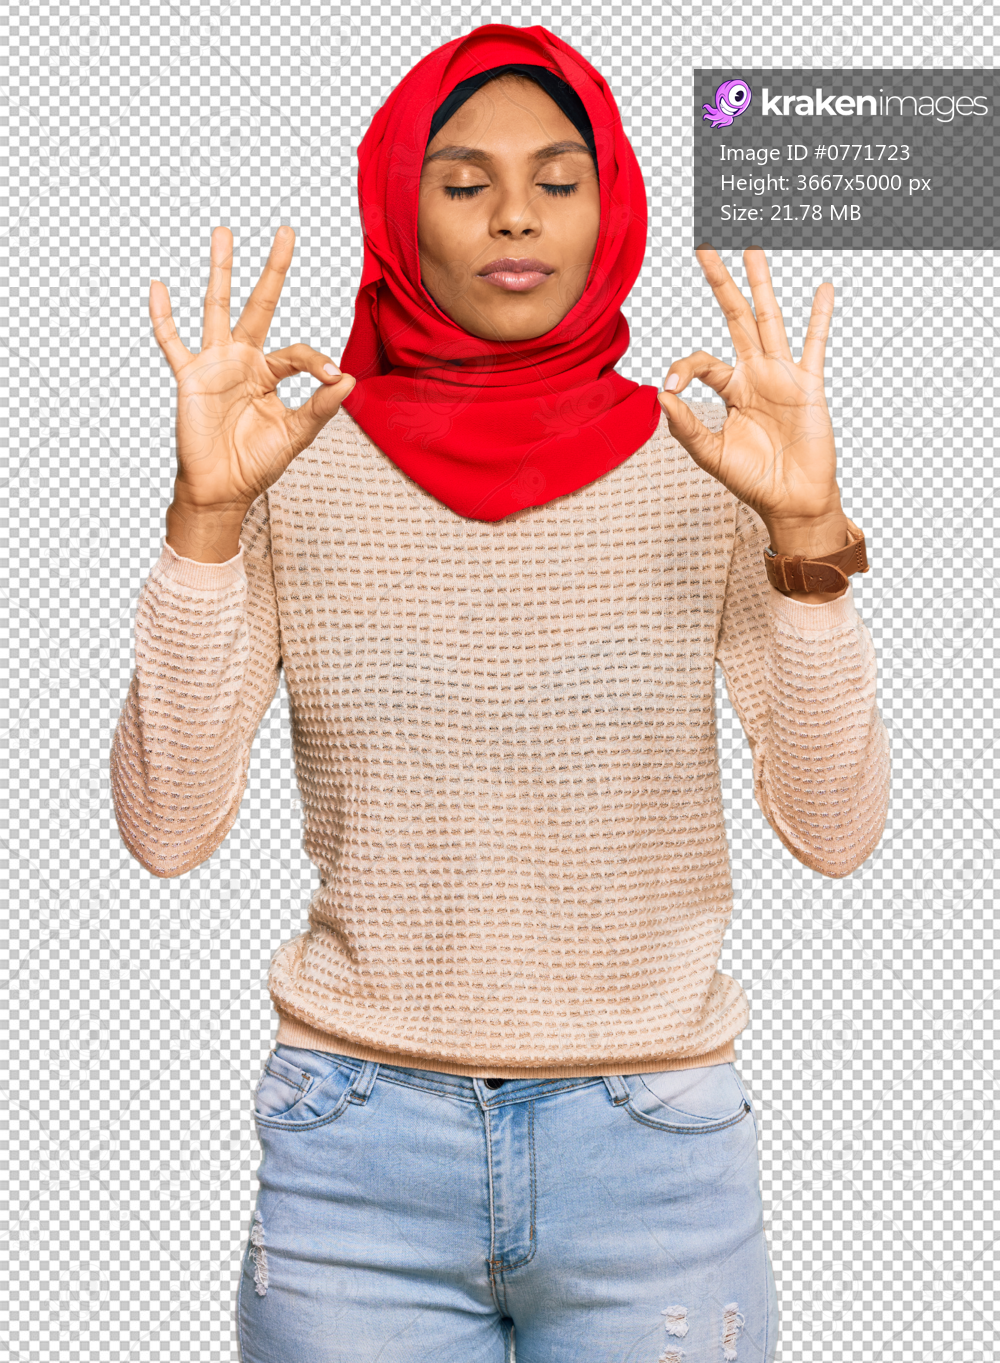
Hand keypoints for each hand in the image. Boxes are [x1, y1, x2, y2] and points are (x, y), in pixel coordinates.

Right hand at [150, 225, 354, 517]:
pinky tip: (159, 287)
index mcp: (270, 373)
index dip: (317, 362)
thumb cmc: (256, 463)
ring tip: (224, 233)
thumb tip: (349, 380)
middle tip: (287, 231)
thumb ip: (320, 408)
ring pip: (217, 307)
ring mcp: (215, 364)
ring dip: (221, 271)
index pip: (298, 353)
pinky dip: (164, 317)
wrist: (222, 489)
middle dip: (273, 270)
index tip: (334, 376)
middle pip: (259, 305)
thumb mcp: (295, 435)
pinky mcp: (190, 377)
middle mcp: (243, 360)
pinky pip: (173, 342)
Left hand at [657, 247, 848, 565]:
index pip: (701, 361)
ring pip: (769, 319)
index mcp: (729, 389)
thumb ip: (686, 427)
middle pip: (735, 318)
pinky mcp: (808, 385)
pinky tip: (822, 289)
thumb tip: (662, 395)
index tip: (672, 387)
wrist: (791, 501)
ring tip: (752, 248)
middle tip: (705, 246)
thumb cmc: (753, 481)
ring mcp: (783, 376)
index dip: (683, 368)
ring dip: (760, 284)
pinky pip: (814, 345)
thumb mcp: (711, 456)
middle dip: (720, 283)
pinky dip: (818, 318)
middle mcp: (754, 374)